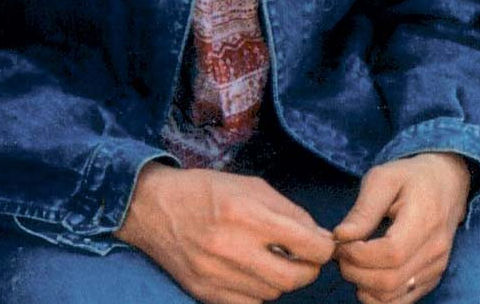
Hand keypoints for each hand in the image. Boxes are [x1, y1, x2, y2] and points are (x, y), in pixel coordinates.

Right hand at [116, 163, 334, 303]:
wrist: (154, 208)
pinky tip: (255, 273)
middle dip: (309, 269)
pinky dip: (260, 293)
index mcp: (248, 214)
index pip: (305, 244)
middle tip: (307, 258)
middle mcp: (232, 248)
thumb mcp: (252, 186)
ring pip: (272, 293)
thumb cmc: (207, 190)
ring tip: (276, 260)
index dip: (324, 247)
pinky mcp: (205, 294)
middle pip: (293, 277)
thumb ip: (288, 211)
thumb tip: (318, 236)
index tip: (325, 244)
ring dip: (283, 280)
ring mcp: (217, 276)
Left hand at [332, 152, 470, 303]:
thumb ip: (363, 210)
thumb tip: (340, 237)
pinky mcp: (432, 278)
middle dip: (355, 272)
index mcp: (425, 220)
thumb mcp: (384, 178)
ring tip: (353, 262)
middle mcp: (435, 249)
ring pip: (392, 296)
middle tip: (341, 254)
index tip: (341, 242)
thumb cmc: (412, 177)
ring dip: (363, 285)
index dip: (359, 255)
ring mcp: (436, 267)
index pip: (390, 254)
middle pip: (389, 281)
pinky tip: (367, 275)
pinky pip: (400, 301)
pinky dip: (377, 296)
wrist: (448, 182)